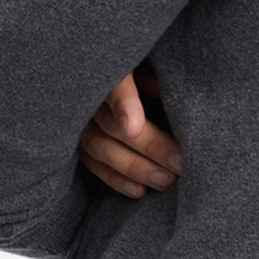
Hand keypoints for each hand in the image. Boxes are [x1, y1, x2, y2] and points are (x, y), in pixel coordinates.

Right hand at [78, 62, 182, 198]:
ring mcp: (79, 121)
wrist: (122, 71)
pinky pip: (93, 165)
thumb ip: (161, 79)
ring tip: (167, 180)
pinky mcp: (79, 143)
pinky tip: (140, 191)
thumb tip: (171, 95)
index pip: (115, 84)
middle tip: (179, 161)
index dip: (123, 104)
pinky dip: (116, 180)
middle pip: (113, 124)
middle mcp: (88, 95)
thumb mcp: (154, 67)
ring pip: (101, 148)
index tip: (134, 127)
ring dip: (135, 167)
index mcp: (111, 69)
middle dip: (149, 145)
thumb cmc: (147, 70)